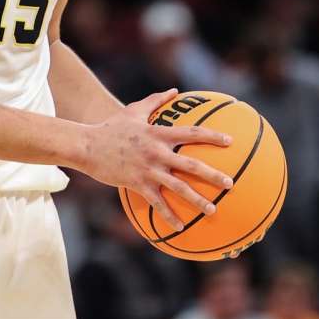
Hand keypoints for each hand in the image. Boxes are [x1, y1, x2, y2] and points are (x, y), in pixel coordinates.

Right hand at [78, 88, 233, 229]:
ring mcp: (148, 170)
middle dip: (213, 175)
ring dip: (197, 200)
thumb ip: (156, 101)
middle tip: (230, 184)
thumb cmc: (111, 127)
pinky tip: (180, 228)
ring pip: (178, 187)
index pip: (191, 133)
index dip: (212, 136)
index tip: (230, 142)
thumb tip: (175, 91)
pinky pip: (157, 203)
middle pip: (191, 165)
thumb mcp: (134, 110)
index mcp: (158, 133)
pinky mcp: (137, 184)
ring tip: (213, 210)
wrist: (87, 145)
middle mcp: (157, 152)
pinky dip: (169, 215)